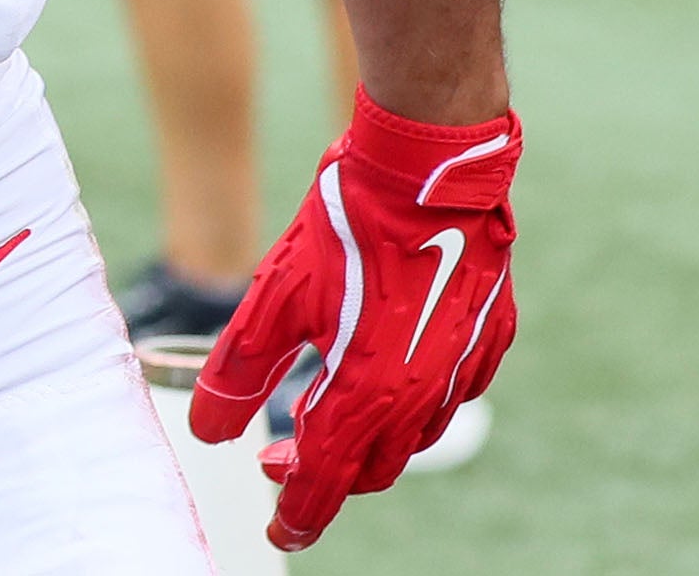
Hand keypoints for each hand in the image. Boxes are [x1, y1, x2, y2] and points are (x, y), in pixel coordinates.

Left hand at [192, 92, 521, 550]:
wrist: (427, 168)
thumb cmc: (345, 226)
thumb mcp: (275, 296)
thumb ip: (239, 372)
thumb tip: (209, 431)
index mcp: (367, 394)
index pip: (325, 481)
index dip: (296, 514)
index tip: (276, 530)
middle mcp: (423, 397)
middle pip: (370, 469)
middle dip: (324, 475)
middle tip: (279, 457)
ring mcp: (464, 370)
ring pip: (413, 438)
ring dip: (367, 442)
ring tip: (325, 418)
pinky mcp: (489, 340)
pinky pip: (450, 394)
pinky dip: (412, 402)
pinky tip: (388, 377)